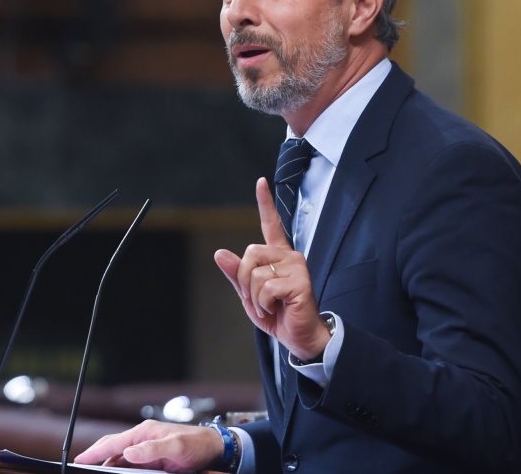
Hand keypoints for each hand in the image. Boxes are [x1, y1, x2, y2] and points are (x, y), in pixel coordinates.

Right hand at [72, 419, 222, 471]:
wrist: (215, 447)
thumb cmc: (197, 444)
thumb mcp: (177, 448)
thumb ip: (152, 450)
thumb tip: (128, 452)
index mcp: (144, 432)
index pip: (113, 443)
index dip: (94, 452)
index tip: (79, 460)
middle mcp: (143, 437)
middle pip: (112, 447)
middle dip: (96, 456)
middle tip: (81, 466)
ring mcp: (147, 446)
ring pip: (120, 456)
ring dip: (107, 464)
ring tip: (94, 471)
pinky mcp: (152, 455)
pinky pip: (130, 462)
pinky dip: (120, 468)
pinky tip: (115, 473)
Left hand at [213, 177, 330, 361]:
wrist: (299, 337)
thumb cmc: (277, 315)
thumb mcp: (249, 295)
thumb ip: (237, 275)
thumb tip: (220, 253)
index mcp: (277, 256)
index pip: (270, 224)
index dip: (265, 202)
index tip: (261, 181)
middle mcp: (288, 256)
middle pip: (250, 254)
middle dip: (244, 281)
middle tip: (258, 299)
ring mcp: (296, 266)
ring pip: (256, 273)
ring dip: (255, 297)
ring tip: (270, 305)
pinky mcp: (300, 281)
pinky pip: (267, 288)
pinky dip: (264, 303)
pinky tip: (278, 308)